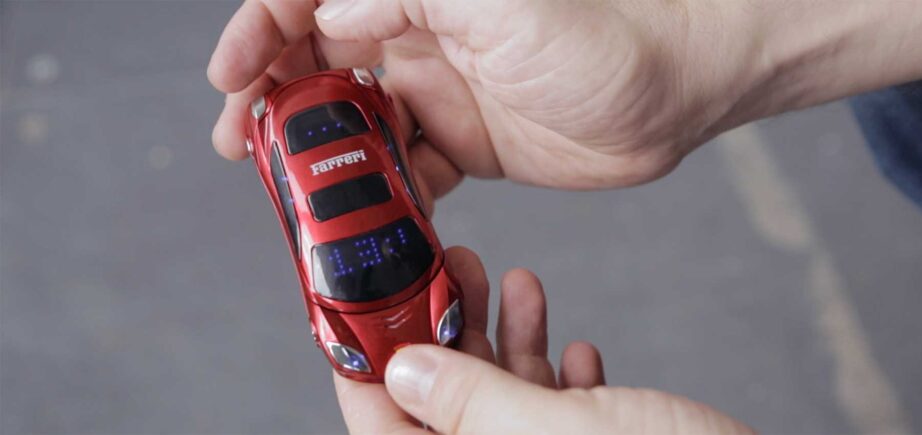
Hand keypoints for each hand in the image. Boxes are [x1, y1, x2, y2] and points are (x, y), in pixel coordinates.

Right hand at [208, 0, 728, 191]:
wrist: (675, 90)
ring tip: (289, 185)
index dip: (260, 30)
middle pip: (321, 60)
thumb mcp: (500, 3)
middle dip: (273, 95)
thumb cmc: (603, 35)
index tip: (230, 75)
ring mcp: (444, 93)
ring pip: (356, 120)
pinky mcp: (469, 144)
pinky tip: (368, 212)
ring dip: (320, 149)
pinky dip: (381, 189)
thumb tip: (330, 12)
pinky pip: (406, 168)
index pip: (313, 0)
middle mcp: (422, 38)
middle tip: (242, 141)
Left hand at [333, 246, 752, 433]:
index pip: (386, 431)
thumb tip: (401, 371)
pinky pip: (556, 419)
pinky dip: (559, 379)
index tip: (369, 308)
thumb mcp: (554, 434)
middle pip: (447, 406)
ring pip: (503, 404)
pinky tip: (573, 347)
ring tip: (518, 281)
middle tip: (456, 267)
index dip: (369, 369)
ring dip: (511, 341)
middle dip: (450, 331)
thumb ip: (470, 403)